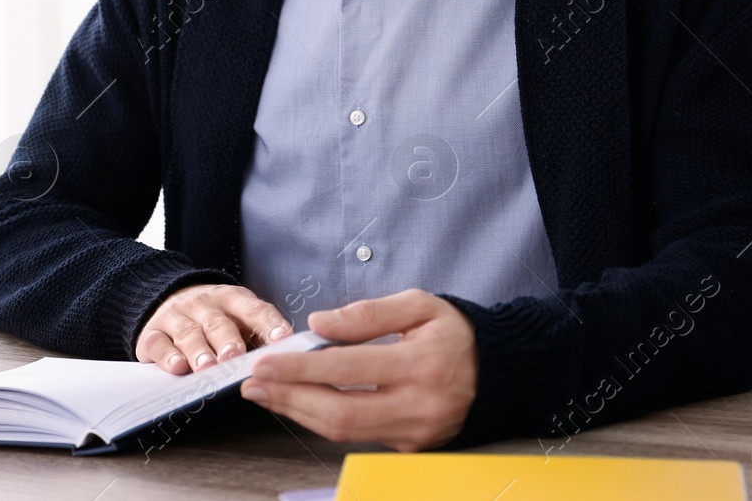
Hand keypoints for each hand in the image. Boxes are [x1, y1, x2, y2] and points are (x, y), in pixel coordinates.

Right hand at [136, 283, 291, 374]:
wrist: (168, 299)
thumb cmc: (215, 318)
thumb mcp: (239, 318)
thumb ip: (259, 336)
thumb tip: (289, 360)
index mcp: (233, 299)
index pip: (254, 310)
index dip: (269, 324)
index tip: (283, 339)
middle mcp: (204, 304)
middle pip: (218, 323)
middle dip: (228, 340)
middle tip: (235, 357)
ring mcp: (176, 317)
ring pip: (189, 334)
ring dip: (199, 351)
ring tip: (207, 367)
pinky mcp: (153, 333)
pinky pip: (159, 343)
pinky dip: (167, 356)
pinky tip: (177, 367)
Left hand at [240, 288, 476, 451]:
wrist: (498, 371)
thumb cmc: (455, 333)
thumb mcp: (420, 305)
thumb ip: (368, 313)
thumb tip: (319, 323)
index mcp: (422, 364)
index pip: (348, 368)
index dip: (302, 367)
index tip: (266, 362)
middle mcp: (419, 405)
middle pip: (340, 412)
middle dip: (289, 398)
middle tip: (253, 384)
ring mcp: (415, 432)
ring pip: (344, 431)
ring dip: (298, 412)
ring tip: (266, 394)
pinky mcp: (410, 446)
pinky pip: (358, 436)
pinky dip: (323, 418)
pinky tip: (299, 402)